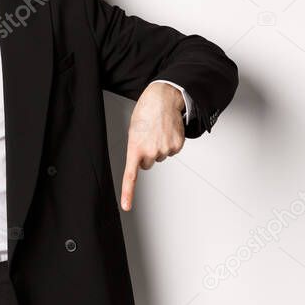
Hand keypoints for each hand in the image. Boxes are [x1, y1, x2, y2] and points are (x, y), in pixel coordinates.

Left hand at [121, 82, 185, 210]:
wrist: (163, 98)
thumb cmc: (146, 113)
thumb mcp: (133, 131)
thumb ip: (136, 148)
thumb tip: (142, 158)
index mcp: (135, 148)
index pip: (130, 175)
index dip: (128, 193)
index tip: (127, 206)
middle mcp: (151, 152)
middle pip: (148, 163)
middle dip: (147, 153)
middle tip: (148, 137)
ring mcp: (165, 150)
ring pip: (160, 156)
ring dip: (159, 146)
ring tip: (158, 131)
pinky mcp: (177, 146)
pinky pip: (172, 151)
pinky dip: (170, 142)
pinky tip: (167, 131)